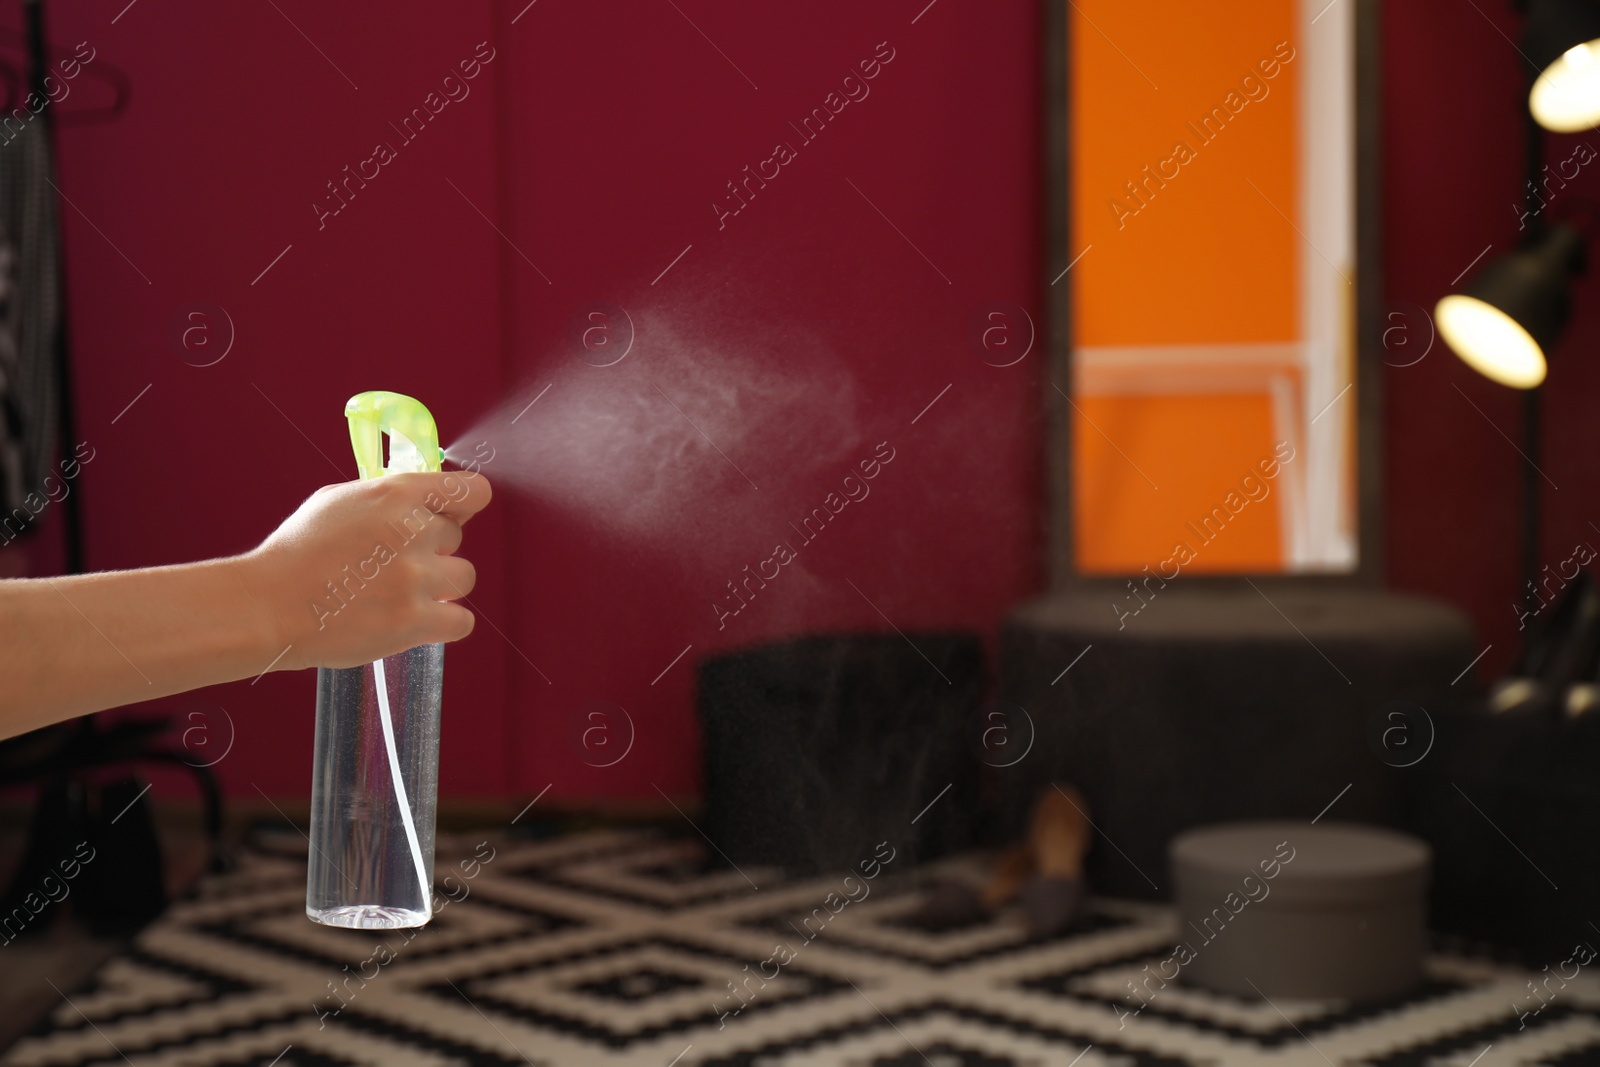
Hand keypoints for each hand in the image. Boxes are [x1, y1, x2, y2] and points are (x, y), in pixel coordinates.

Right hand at [241, 471, 492, 669]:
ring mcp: (416, 578)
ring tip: (403, 593)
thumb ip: (390, 498)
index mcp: (395, 494)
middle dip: (432, 549)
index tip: (458, 512)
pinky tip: (420, 620)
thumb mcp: (339, 501)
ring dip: (441, 586)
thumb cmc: (297, 554)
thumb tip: (432, 502)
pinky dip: (446, 622)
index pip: (471, 490)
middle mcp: (412, 532)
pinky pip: (462, 620)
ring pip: (464, 577)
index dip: (465, 503)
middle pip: (456, 536)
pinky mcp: (414, 621)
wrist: (269, 606)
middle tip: (394, 563)